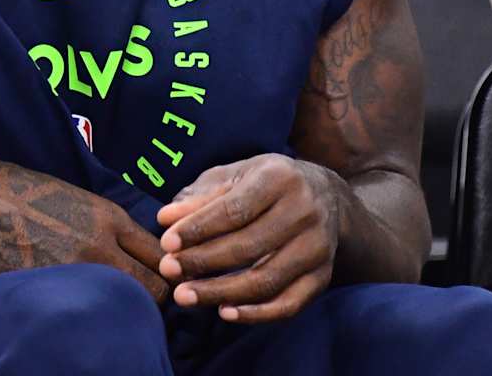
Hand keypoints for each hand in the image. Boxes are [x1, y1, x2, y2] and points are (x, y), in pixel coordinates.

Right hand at [0, 151, 168, 301]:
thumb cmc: (19, 195)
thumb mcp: (74, 199)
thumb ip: (104, 226)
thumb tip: (128, 254)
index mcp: (108, 216)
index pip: (162, 255)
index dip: (161, 273)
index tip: (149, 283)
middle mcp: (102, 242)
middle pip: (156, 287)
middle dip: (151, 300)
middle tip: (135, 307)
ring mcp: (77, 268)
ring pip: (127, 304)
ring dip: (124, 312)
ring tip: (109, 314)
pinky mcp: (51, 288)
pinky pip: (88, 312)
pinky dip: (91, 317)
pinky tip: (78, 314)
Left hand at [155, 154, 345, 322]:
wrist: (326, 196)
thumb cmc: (266, 184)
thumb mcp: (235, 177)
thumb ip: (200, 198)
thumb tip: (165, 219)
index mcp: (280, 178)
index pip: (235, 209)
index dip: (198, 228)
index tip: (167, 243)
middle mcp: (304, 212)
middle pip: (248, 246)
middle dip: (202, 261)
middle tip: (167, 270)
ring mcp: (317, 247)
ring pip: (266, 280)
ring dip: (220, 292)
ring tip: (184, 295)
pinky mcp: (321, 277)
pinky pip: (288, 304)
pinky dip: (255, 314)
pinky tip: (224, 312)